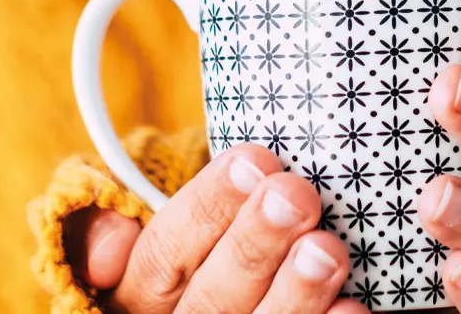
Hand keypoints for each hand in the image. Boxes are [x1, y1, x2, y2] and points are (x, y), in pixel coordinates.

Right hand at [66, 144, 368, 313]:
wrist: (225, 297)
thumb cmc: (194, 253)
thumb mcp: (144, 232)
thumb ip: (108, 226)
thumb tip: (114, 237)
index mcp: (136, 296)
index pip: (162, 255)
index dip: (207, 208)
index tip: (254, 161)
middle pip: (210, 299)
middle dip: (253, 246)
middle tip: (295, 197)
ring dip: (295, 293)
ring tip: (327, 248)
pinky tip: (352, 307)